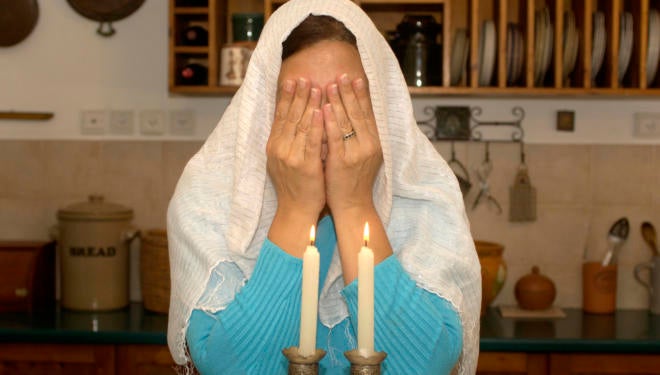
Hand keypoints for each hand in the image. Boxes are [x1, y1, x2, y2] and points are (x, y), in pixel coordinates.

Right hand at [266, 78, 324, 220]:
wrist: (297, 211)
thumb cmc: (296, 185)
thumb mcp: (285, 160)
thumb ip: (288, 140)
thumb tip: (293, 119)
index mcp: (274, 146)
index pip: (281, 116)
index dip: (286, 97)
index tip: (292, 80)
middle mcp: (280, 149)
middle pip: (290, 117)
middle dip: (298, 95)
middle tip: (304, 76)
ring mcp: (292, 158)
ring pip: (301, 126)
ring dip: (309, 104)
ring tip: (316, 86)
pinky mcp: (306, 166)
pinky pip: (312, 142)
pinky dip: (317, 125)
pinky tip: (321, 111)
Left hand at [323, 74, 382, 214]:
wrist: (353, 206)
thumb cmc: (353, 180)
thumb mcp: (363, 155)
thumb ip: (360, 136)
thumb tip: (354, 114)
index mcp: (375, 142)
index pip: (367, 113)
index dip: (361, 95)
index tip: (355, 78)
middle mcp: (369, 145)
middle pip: (358, 113)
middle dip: (349, 92)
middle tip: (342, 74)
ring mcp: (356, 153)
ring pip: (347, 122)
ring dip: (338, 101)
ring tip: (330, 84)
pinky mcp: (342, 162)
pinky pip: (336, 137)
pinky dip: (330, 121)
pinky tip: (324, 108)